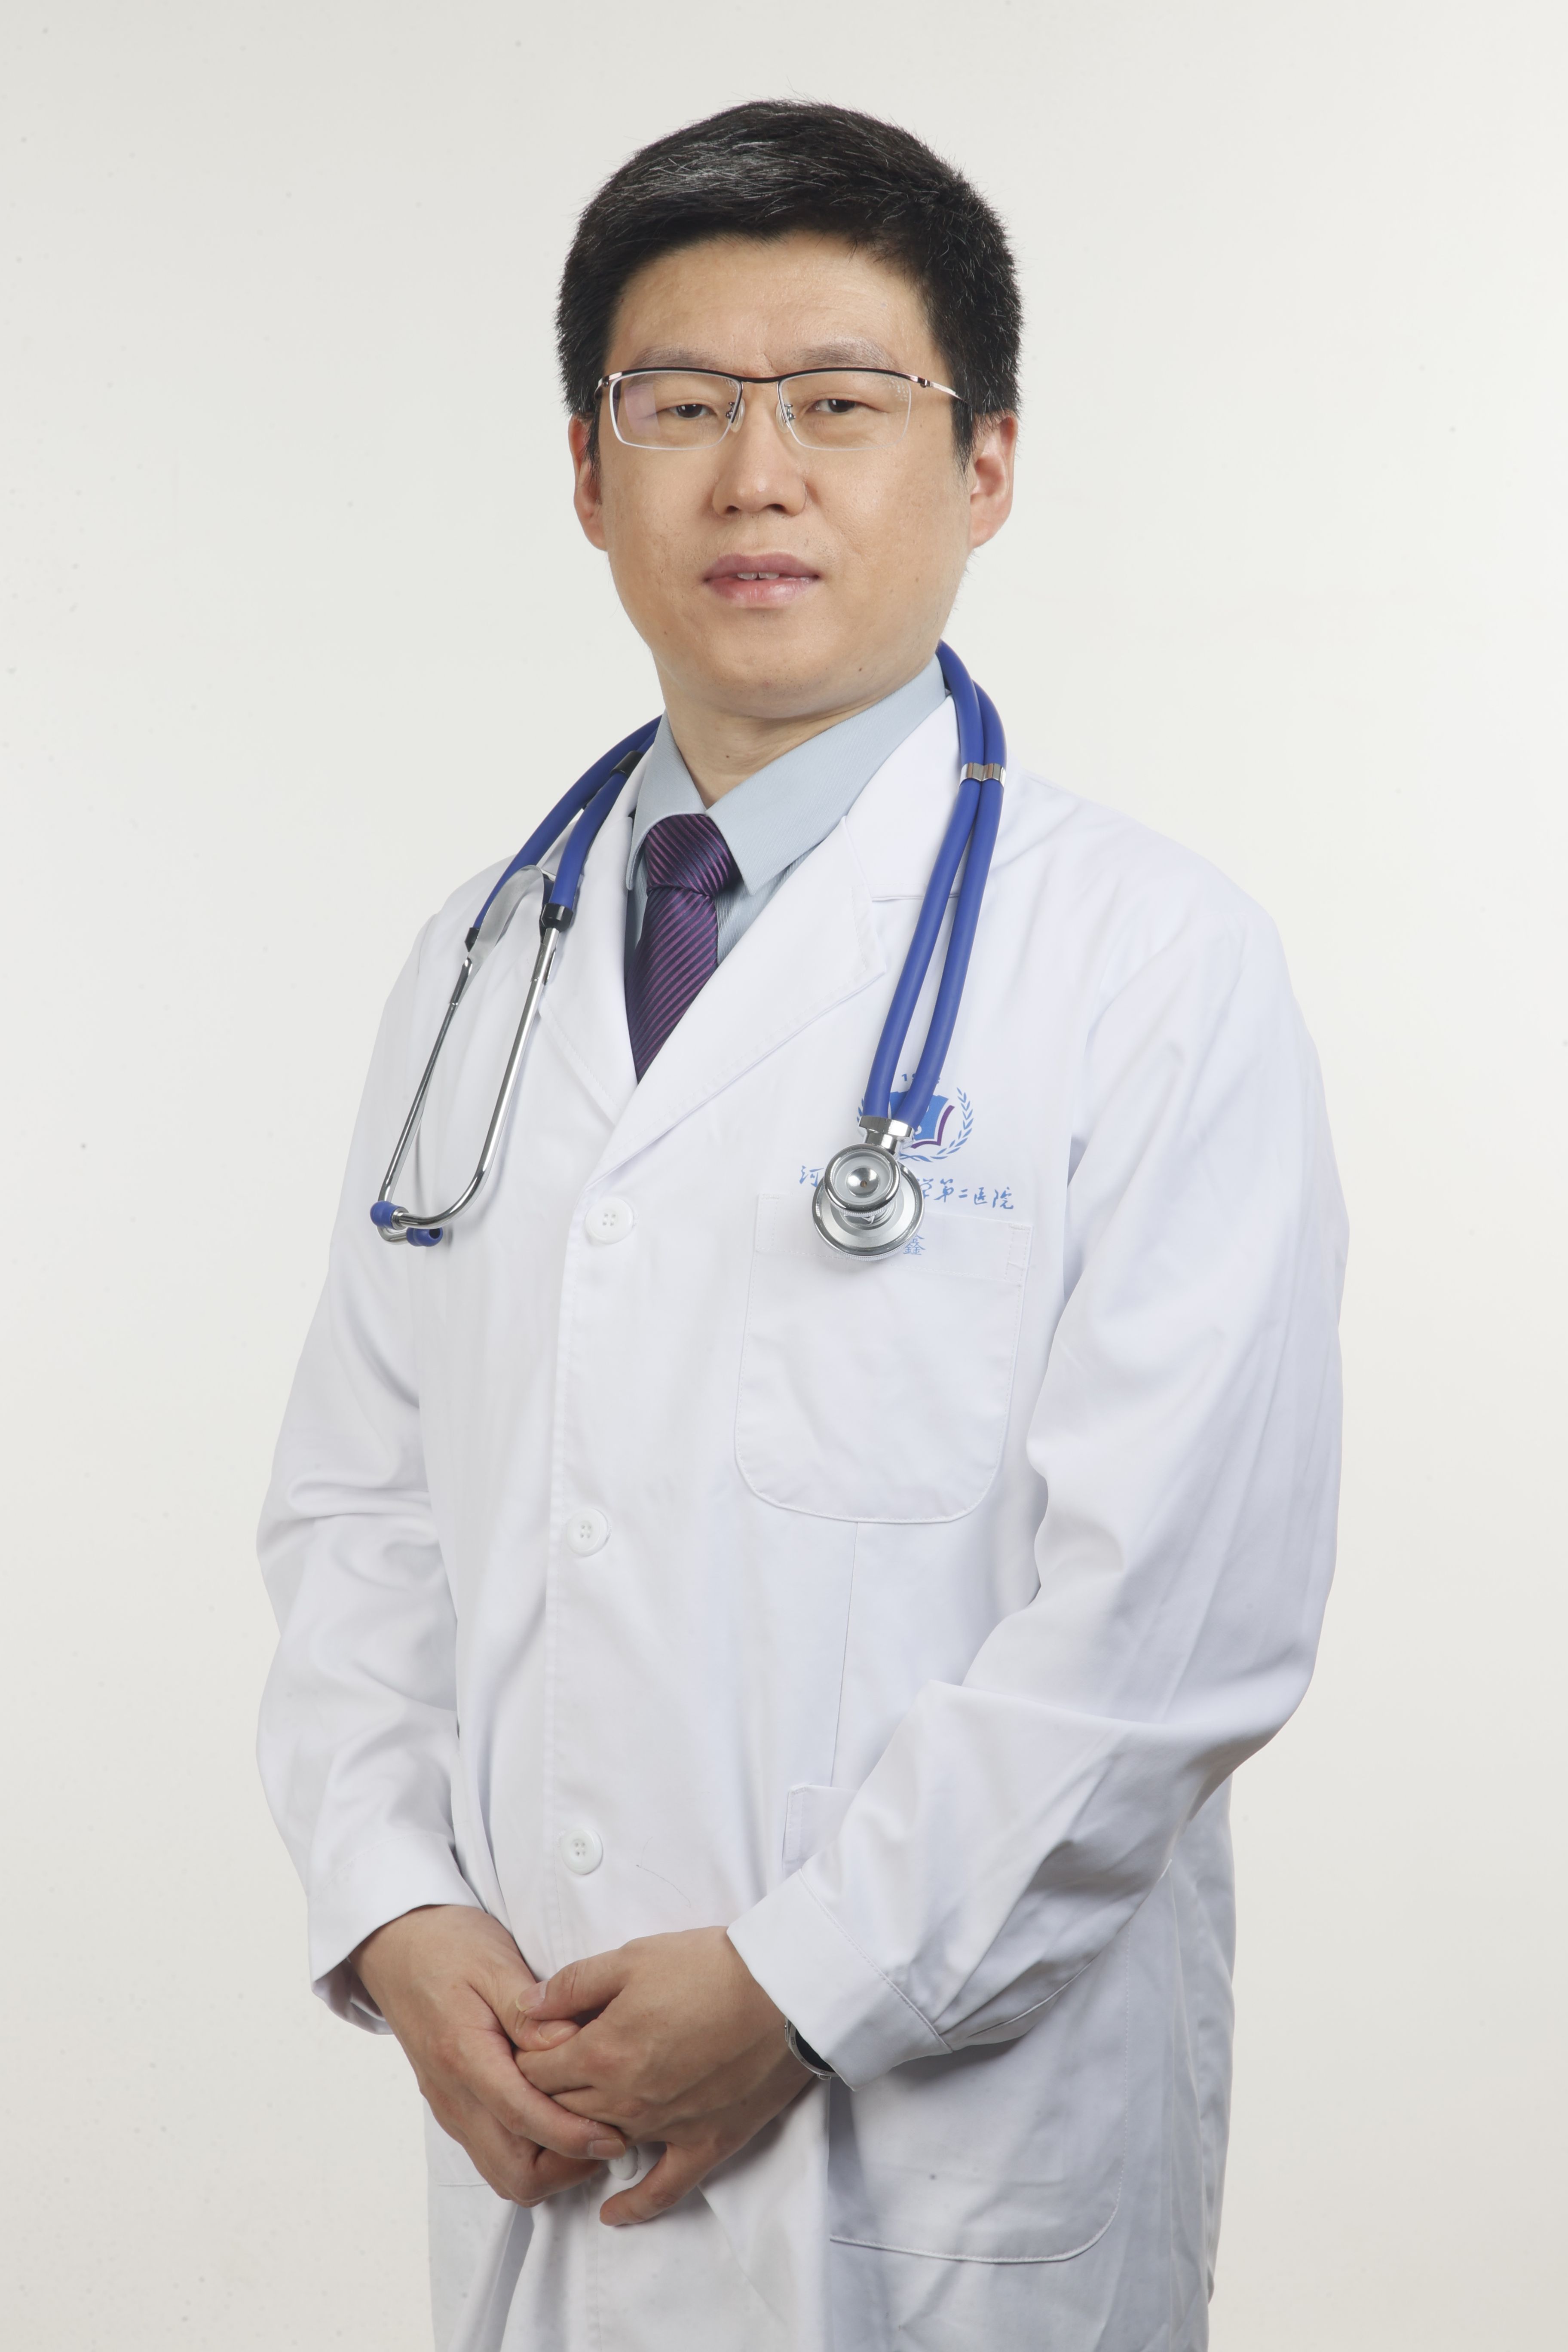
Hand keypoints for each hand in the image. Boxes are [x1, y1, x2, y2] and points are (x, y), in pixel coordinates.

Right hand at [353, 1904, 627, 2205]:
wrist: (398, 1949)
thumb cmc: (449, 1947)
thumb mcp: (495, 1963)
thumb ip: (529, 2012)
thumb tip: (569, 2045)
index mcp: (464, 2054)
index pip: (521, 2117)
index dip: (570, 2136)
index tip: (613, 2138)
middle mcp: (454, 2095)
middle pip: (512, 2172)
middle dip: (565, 2167)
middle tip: (608, 2137)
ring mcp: (451, 2108)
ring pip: (502, 2173)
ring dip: (549, 2167)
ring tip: (589, 2131)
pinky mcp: (454, 2109)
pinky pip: (493, 2154)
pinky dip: (530, 2155)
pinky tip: (559, 2121)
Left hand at [513, 1927, 812, 2224]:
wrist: (783, 1990)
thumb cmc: (710, 1966)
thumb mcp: (633, 1957)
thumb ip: (574, 1985)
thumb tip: (525, 2007)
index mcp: (603, 2052)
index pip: (535, 2072)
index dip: (525, 2057)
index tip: (531, 2045)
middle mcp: (626, 2099)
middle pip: (562, 2111)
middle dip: (545, 2095)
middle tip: (550, 2076)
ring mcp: (666, 2127)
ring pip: (601, 2144)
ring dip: (581, 2135)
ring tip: (572, 2121)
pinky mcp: (706, 2143)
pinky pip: (664, 2188)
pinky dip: (635, 2205)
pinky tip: (612, 2213)